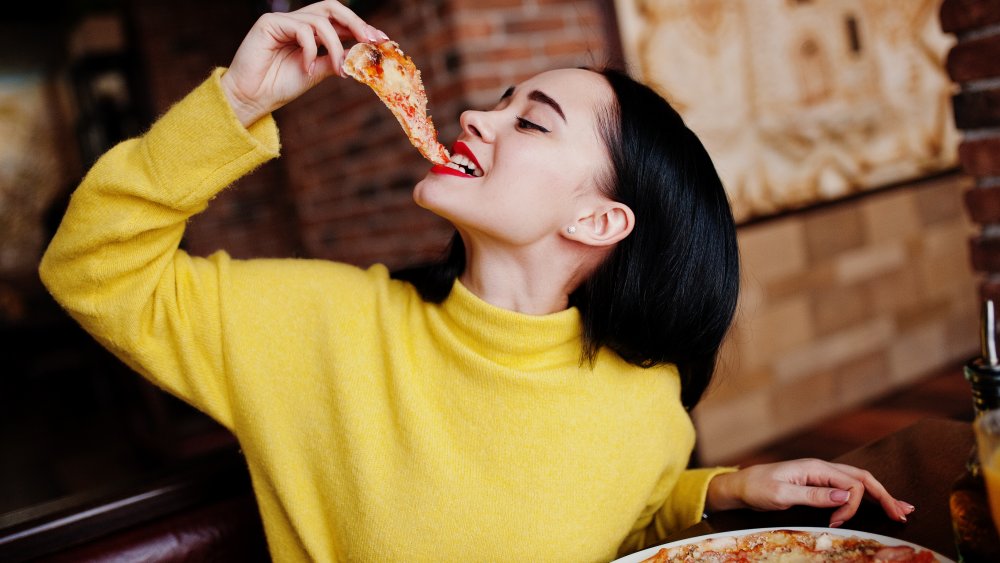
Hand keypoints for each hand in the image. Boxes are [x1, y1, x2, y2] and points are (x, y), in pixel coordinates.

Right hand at [220, 1, 388, 126]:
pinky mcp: (269, 23)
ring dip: (335, 45)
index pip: (339, 20)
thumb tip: (360, 54)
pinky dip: (311, 50)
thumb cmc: (280, 86)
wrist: (252, 98)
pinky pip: (301, 29)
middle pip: (332, 7)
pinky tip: (307, 68)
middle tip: (370, 40)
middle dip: (355, 22)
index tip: (382, 41)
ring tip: (337, 69)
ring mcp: (283, 21)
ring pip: (320, 21)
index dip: (361, 27)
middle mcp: (297, 22)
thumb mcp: (316, 73)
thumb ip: (335, 60)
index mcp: (310, 32)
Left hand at [705, 459, 915, 527]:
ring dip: (880, 495)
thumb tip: (846, 496)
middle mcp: (822, 468)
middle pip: (863, 478)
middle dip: (884, 495)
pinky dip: (866, 496)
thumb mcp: (782, 493)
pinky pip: (848, 487)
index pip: (851, 483)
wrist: (741, 486)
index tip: (837, 524)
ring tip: (900, 510)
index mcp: (816, 468)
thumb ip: (813, 495)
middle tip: (904, 515)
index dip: (853, 505)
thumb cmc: (757, 488)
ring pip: (858, 482)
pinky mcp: (818, 484)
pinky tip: (877, 503)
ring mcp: (821, 476)